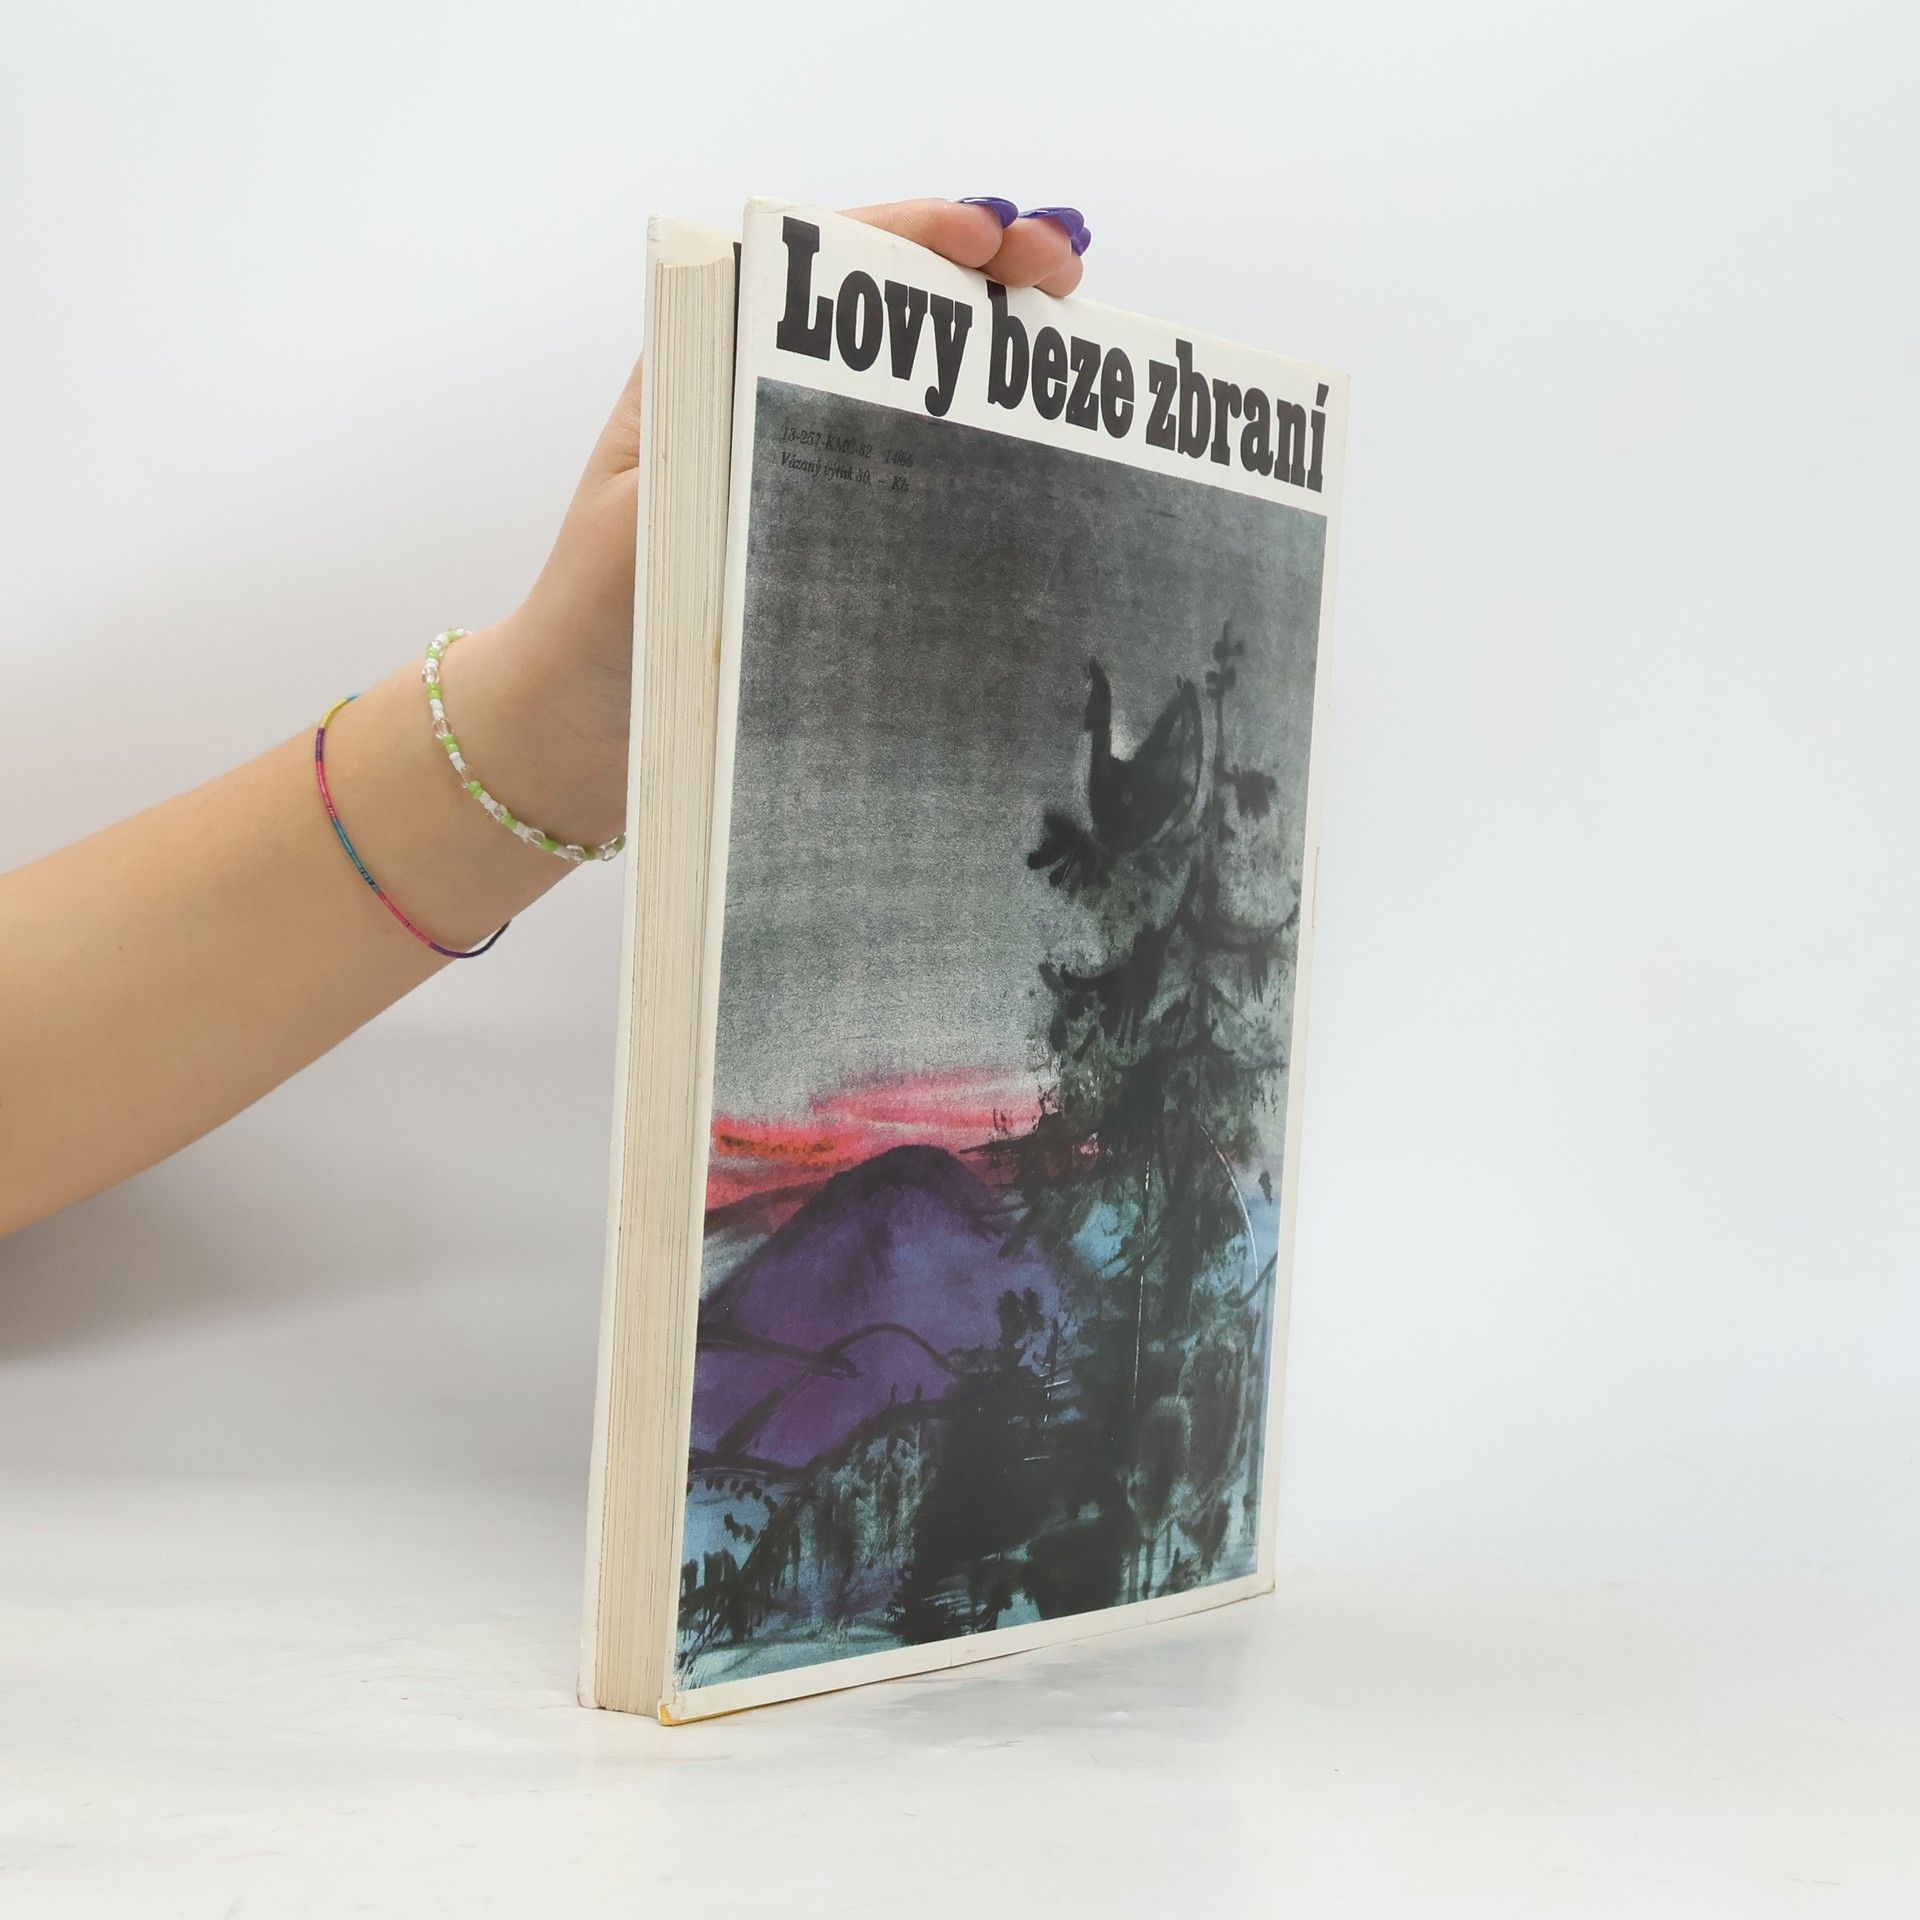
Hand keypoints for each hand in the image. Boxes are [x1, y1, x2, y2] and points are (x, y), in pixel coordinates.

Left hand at [475, 198, 1091, 844]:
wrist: (574, 731)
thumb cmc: (595, 623)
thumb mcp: (657, 519)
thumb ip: (724, 450)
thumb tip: (851, 393)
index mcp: (706, 364)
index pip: (821, 260)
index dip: (917, 234)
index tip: (994, 237)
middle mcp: (758, 398)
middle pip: (883, 306)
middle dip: (978, 275)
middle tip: (1065, 269)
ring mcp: (797, 467)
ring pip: (906, 384)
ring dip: (986, 356)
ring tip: (1067, 346)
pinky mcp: (821, 535)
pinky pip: (908, 472)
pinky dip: (972, 448)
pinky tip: (1036, 453)